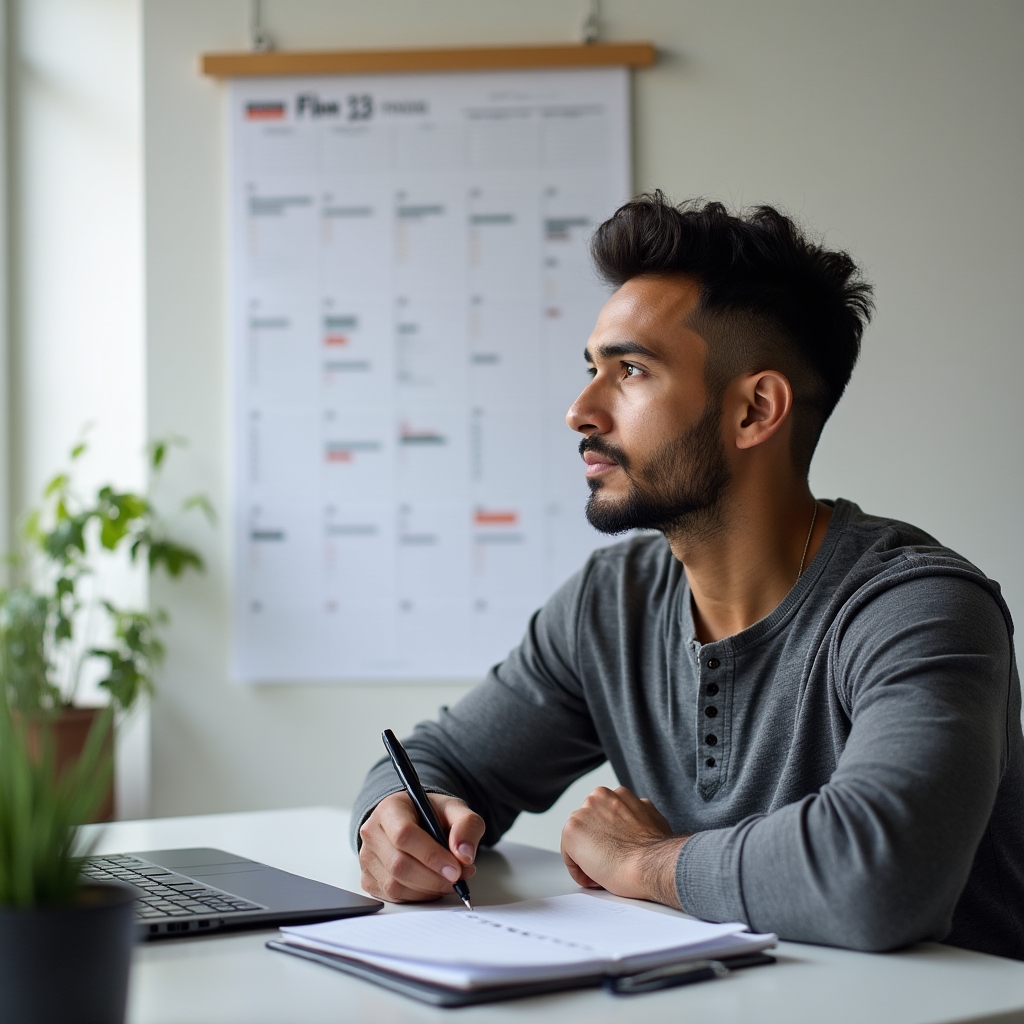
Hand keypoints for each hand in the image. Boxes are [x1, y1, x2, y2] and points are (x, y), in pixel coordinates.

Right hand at [358, 792, 484, 902]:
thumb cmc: (432, 815)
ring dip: (428, 889)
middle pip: (399, 864)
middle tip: (458, 878)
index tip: (456, 869)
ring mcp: (367, 858)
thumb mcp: (455, 810)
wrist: (416, 821)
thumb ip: (467, 825)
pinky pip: (393, 897)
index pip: (404, 835)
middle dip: (433, 878)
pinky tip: (432, 884)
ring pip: (395, 885)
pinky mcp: (369, 879)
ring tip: (448, 880)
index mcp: (390, 808)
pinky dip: (418, 896)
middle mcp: (372, 832)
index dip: (431, 856)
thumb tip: (464, 855)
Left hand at [560, 786, 687, 908]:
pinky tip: (597, 878)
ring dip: (587, 858)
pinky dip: (580, 872)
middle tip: (611, 864)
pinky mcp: (571, 831)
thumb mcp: (652, 818)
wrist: (651, 864)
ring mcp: (582, 813)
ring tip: (605, 872)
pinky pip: (569, 858)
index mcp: (616, 794)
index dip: (609, 840)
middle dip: (597, 846)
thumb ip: (637, 812)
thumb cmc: (655, 851)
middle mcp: (597, 798)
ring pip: (577, 842)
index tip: (617, 853)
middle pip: (588, 828)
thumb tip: (639, 814)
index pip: (601, 818)